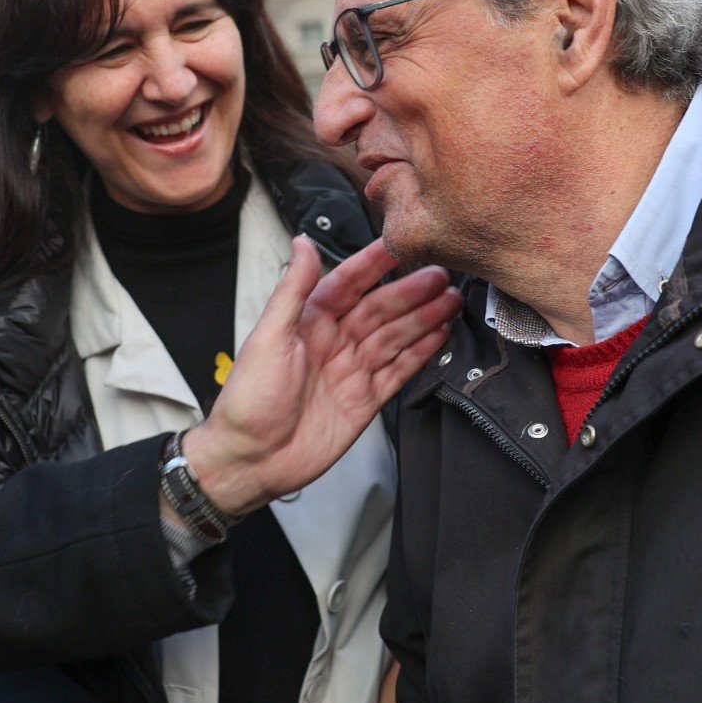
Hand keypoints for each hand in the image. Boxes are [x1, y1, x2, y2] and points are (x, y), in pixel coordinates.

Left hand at [185, 236, 458, 514]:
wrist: (252, 459)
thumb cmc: (248, 400)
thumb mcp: (268, 337)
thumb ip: (291, 290)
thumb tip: (302, 243)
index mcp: (308, 321)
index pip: (347, 283)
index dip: (374, 264)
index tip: (400, 245)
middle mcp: (333, 342)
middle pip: (379, 309)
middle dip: (411, 291)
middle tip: (442, 275)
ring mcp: (351, 370)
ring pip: (395, 337)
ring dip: (423, 318)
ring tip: (452, 301)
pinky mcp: (365, 400)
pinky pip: (398, 371)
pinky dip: (420, 354)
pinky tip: (440, 336)